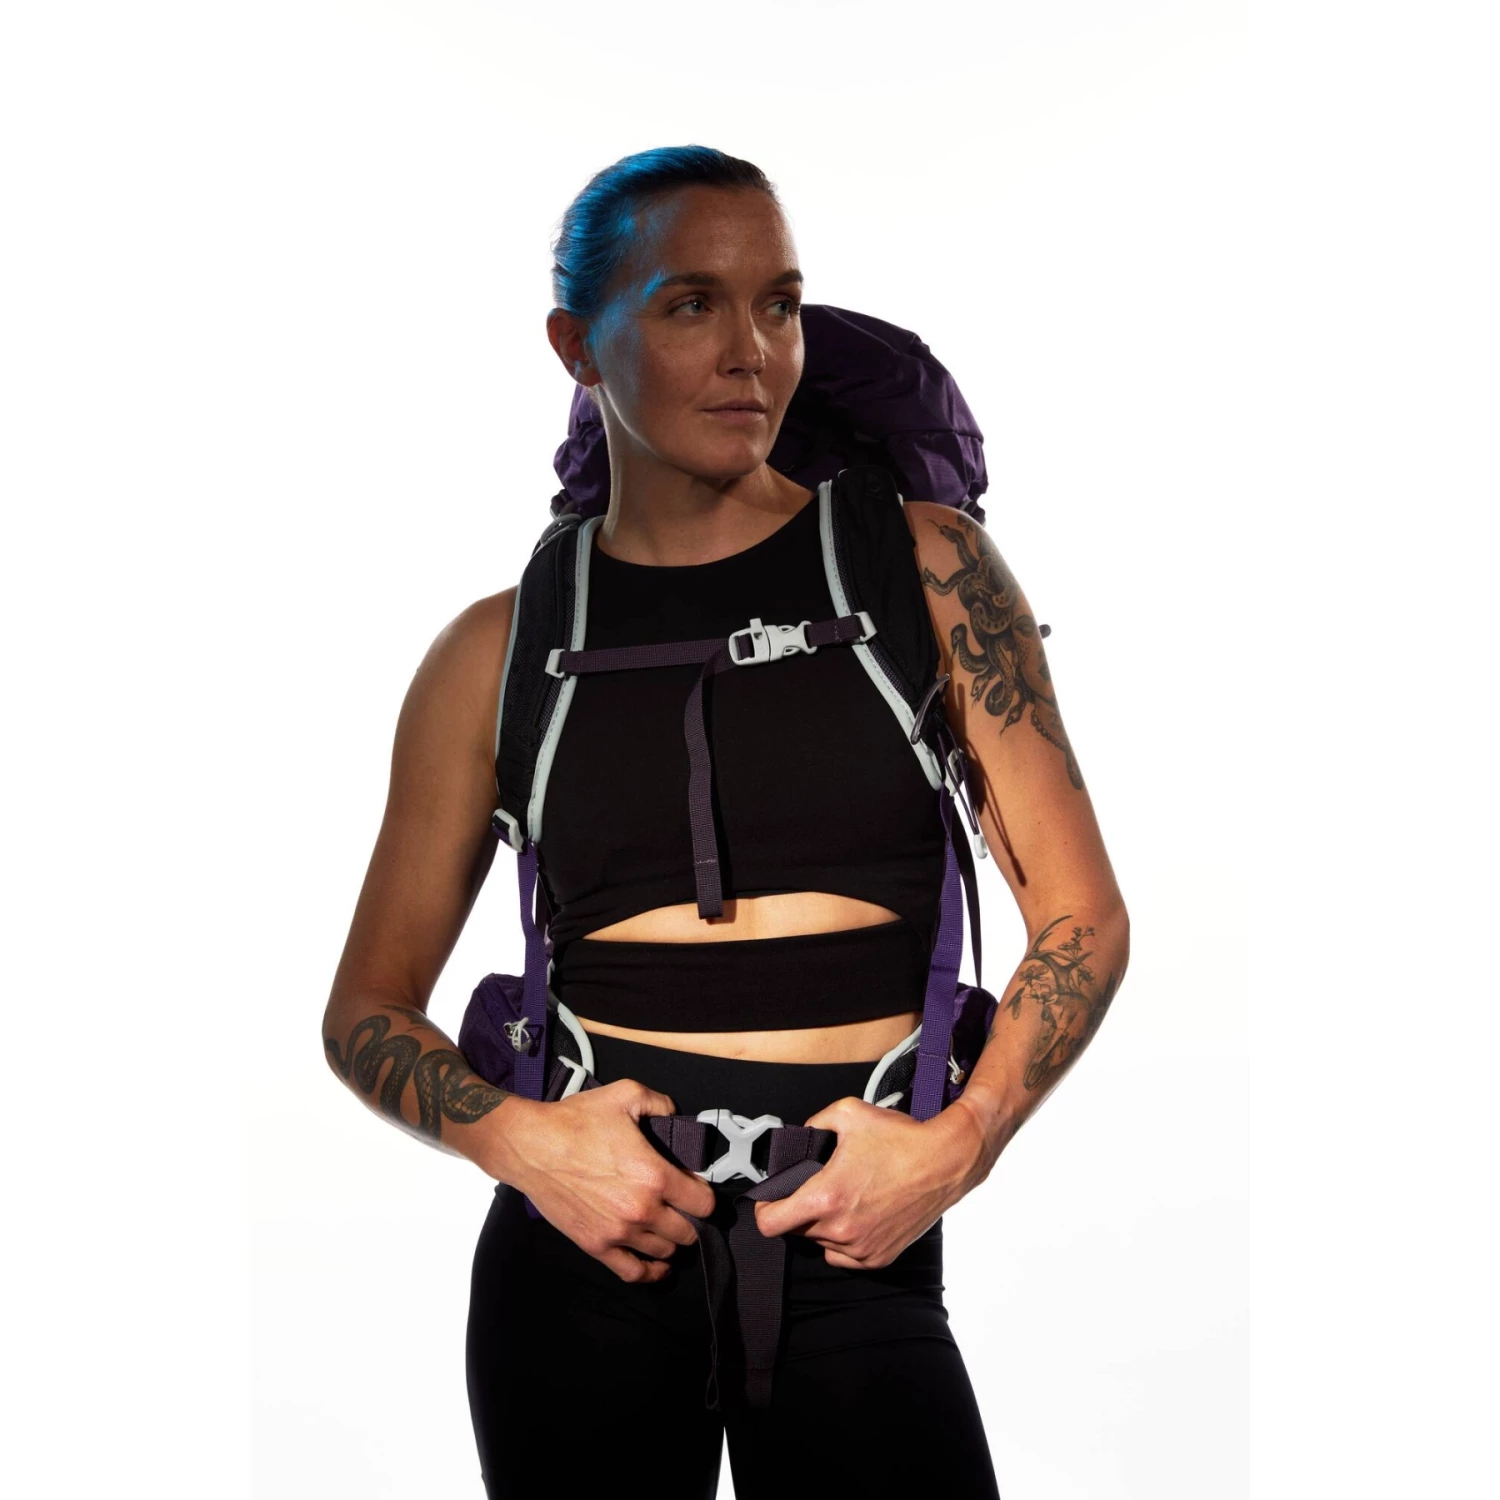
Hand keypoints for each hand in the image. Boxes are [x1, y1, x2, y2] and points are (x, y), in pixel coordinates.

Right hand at [489, 1080, 717, 1283]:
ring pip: (664, 1252)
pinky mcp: (596, 1246)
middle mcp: (642, 1210)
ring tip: (668, 1228)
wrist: (532, 1146)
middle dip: (691, 1220)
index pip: (703, 1204)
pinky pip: (634, 1272)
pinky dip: (651, 1272)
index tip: (697, 1189)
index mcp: (655, 1175)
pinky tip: (657, 1264)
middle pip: (688, 1232)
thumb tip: (675, 1113)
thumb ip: (660, 1102)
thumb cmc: (576, 1121)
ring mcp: (619, 1233)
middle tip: (683, 1208)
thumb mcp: (625, 1094)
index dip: (706, 1196)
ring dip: (671, 1241)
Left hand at [752, 1095, 992, 1268]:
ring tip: (844, 1198)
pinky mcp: (879, 1258)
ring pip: (820, 1244)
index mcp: (826, 1196)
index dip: (765, 1209)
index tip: (771, 1199)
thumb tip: (799, 1136)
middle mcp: (841, 1229)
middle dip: (798, 1210)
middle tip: (815, 1188)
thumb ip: (813, 1124)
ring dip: (823, 1225)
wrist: (945, 1161)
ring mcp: (861, 1248)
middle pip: (795, 1231)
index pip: (770, 1223)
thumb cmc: (900, 1138)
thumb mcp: (848, 1113)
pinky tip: (857, 1215)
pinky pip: (844, 1256)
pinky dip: (844, 1241)